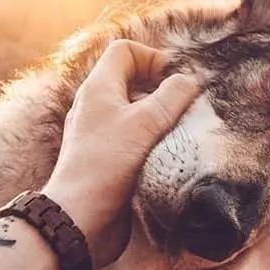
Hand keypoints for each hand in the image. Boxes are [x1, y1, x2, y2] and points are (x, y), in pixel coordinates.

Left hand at [43, 40, 200, 264]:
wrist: (80, 219)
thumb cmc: (107, 166)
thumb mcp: (146, 123)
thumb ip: (172, 96)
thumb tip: (190, 80)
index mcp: (98, 88)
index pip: (124, 51)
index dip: (153, 58)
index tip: (175, 81)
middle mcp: (95, 107)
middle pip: (132, 81)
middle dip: (162, 90)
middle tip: (184, 108)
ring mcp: (99, 135)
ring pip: (134, 113)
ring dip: (160, 118)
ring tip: (180, 133)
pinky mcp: (106, 161)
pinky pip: (132, 139)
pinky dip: (151, 141)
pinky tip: (166, 156)